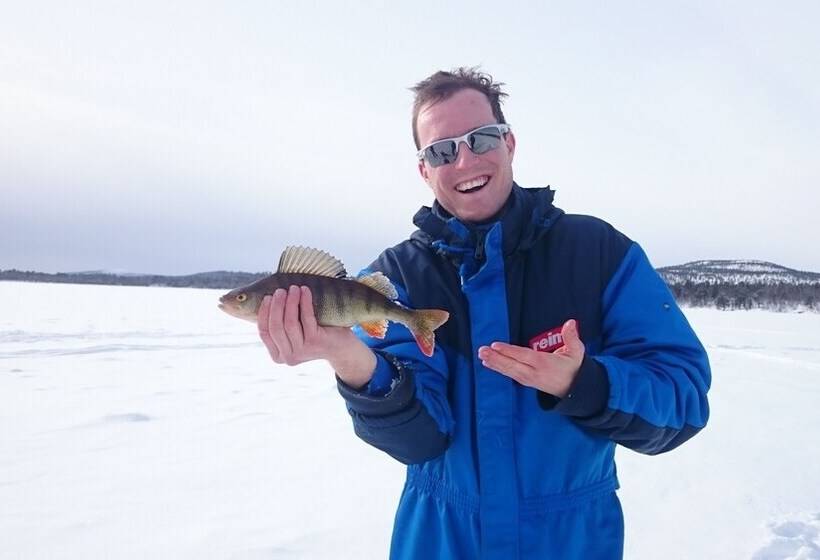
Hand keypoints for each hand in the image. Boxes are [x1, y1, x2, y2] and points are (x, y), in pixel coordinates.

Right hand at [257, 286, 375, 386]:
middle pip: (275, 327)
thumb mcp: (293, 334)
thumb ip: (280, 324)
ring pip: (289, 323)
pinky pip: (306, 318)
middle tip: (280, 290)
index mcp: (278, 356)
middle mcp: (288, 357)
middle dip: (276, 306)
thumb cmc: (314, 335)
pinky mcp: (315, 342)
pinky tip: (304, 291)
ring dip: (290, 302)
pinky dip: (304, 302)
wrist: (341, 347)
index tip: (267, 297)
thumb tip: (266, 300)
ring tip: (293, 288)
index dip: (263, 313)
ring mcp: (302, 351)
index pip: (264, 333)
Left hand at [477, 319, 584, 397]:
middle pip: (513, 366)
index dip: (509, 351)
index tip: (495, 345)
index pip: (524, 357)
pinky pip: (510, 374)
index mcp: (545, 364)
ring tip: (482, 356)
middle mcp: (534, 373)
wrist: (575, 390)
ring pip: (509, 371)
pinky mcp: (526, 381)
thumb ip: (572, 337)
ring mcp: (529, 379)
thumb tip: (570, 323)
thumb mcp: (577, 352)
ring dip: (494, 363)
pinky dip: (498, 369)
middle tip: (482, 351)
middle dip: (496, 358)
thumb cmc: (574, 368)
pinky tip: (488, 363)